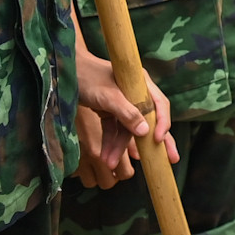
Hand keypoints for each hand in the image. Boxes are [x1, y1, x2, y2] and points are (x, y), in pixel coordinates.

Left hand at [75, 47, 176, 186]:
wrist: (62, 70)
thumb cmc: (87, 77)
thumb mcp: (108, 95)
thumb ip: (127, 113)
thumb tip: (145, 131)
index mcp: (140, 84)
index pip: (159, 105)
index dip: (162, 123)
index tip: (158, 140)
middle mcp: (135, 93)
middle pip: (150, 119)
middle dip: (157, 141)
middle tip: (172, 159)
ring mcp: (122, 102)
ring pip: (127, 129)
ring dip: (120, 146)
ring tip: (110, 164)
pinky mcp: (108, 110)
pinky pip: (113, 129)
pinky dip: (109, 142)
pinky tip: (105, 156)